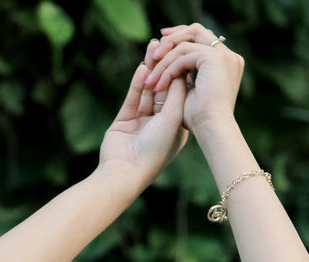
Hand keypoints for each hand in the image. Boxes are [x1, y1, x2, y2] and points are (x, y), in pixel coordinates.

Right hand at [98, 42, 188, 187]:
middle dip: (164, 66)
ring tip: (153, 47)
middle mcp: (160, 124)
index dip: (181, 73)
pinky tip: (142, 67)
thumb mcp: (173, 118)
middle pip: (163, 89)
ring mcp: (141, 122)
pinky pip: (133, 97)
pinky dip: (138, 83)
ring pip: (147, 90)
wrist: (126, 171)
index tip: (184, 53)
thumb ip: (177, 92)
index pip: (180, 94)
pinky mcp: (124, 121)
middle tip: (165, 43)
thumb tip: (182, 69)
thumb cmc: (155, 149)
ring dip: (150, 70)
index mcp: (176, 127)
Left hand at [144, 21, 243, 132]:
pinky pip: (184, 54)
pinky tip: (158, 84)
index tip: (161, 47)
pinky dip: (169, 68)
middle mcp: (228, 56)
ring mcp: (223, 55)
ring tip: (150, 73)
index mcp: (226, 63)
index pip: (201, 40)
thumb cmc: (200, 121)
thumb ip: (184, 77)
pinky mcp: (215, 58)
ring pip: (186, 43)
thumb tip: (170, 68)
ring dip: (165, 57)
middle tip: (154, 49)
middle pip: (195, 31)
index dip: (181, 39)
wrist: (212, 131)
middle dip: (172, 38)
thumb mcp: (190, 94)